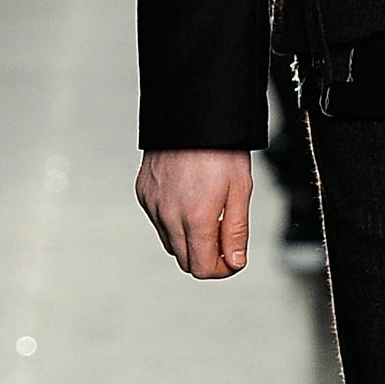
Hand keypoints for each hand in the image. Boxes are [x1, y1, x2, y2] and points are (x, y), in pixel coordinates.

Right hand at [135, 149, 251, 277]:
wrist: (191, 114)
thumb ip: (236, 231)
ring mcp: (153, 205)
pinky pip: (158, 222)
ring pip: (170, 243)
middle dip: (206, 257)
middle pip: (185, 261)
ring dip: (190, 240)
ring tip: (209, 215)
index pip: (201, 268)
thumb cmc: (219, 148)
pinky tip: (190, 201)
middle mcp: (169, 215)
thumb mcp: (240, 190)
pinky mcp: (144, 194)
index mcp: (195, 217)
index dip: (221, 269)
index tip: (232, 259)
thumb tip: (234, 262)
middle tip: (224, 238)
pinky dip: (174, 222)